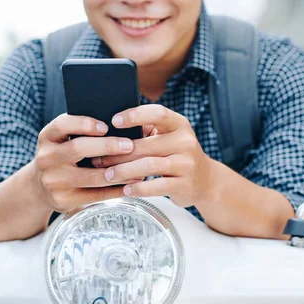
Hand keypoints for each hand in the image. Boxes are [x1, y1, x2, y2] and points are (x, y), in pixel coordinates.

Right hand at [33, 114, 142, 211]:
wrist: (41, 187)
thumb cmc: (63, 157)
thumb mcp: (64, 141)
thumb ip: (83, 132)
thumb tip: (123, 125)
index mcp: (47, 137)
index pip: (63, 124)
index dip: (85, 124)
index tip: (107, 126)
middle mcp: (46, 158)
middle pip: (78, 148)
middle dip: (107, 146)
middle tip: (130, 145)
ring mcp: (52, 181)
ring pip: (91, 176)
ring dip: (118, 171)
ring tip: (138, 168)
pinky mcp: (62, 200)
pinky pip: (95, 195)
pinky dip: (115, 190)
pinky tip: (129, 185)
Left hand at [92, 104, 213, 207]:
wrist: (205, 180)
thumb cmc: (176, 155)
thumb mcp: (168, 138)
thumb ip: (146, 132)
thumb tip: (110, 131)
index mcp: (179, 124)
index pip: (157, 113)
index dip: (135, 115)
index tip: (114, 121)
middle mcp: (185, 141)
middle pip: (146, 144)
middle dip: (118, 152)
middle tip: (98, 159)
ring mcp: (187, 164)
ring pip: (149, 165)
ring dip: (124, 171)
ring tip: (107, 175)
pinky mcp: (185, 185)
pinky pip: (157, 187)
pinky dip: (138, 188)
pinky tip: (125, 190)